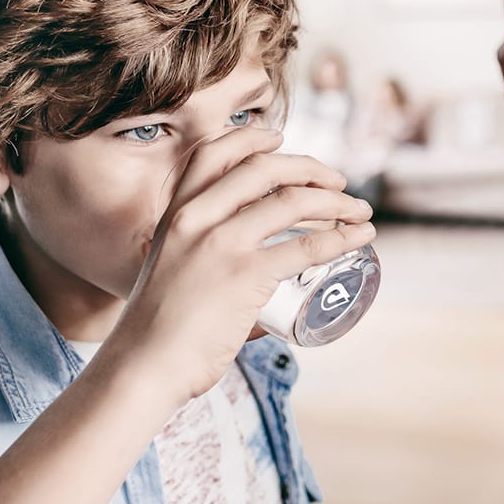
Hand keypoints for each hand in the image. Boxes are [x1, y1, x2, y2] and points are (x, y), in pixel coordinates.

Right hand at [110, 126, 375, 401]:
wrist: (143, 366)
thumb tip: (241, 271)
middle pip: (263, 169)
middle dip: (310, 167)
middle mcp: (196, 218)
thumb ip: (195, 256)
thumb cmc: (156, 331)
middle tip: (338, 181)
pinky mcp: (245, 276)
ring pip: (291, 202)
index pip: (212, 152)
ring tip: (360, 211)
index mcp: (175, 213)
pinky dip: (341, 238)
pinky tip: (360, 237)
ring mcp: (221, 245)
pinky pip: (305, 247)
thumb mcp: (167, 269)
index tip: (279, 138)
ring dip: (337, 201)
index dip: (250, 137)